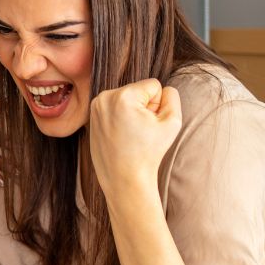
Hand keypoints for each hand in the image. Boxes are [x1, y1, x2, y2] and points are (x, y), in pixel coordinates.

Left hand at [89, 78, 181, 193]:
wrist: (124, 179)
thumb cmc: (149, 152)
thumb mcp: (172, 122)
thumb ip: (172, 97)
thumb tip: (163, 89)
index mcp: (122, 96)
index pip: (153, 85)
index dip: (158, 105)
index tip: (149, 125)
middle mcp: (104, 97)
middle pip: (138, 90)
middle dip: (144, 107)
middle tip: (139, 132)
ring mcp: (95, 106)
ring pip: (127, 98)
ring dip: (133, 112)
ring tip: (130, 134)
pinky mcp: (92, 116)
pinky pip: (115, 108)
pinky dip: (121, 117)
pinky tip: (121, 135)